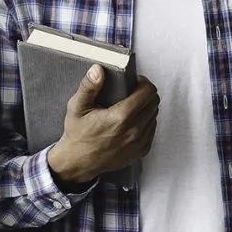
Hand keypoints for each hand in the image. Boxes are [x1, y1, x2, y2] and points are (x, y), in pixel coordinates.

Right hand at [46, 67, 158, 185]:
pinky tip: (132, 121)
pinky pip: (152, 130)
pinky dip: (146, 123)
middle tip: (132, 92)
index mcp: (120, 117)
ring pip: (154, 116)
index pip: (148, 92)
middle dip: (146, 94)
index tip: (135, 82)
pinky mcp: (141, 151)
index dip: (144, 83)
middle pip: (154, 102)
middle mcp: (133, 131)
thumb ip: (88, 87)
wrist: (78, 162)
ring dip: (146, 108)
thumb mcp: (77, 107)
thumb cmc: (78, 134)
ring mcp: (139, 143)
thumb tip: (98, 70)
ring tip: (131, 107)